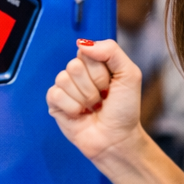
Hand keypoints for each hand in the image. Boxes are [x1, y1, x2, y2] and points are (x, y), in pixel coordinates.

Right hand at [46, 38, 144, 166]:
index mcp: (95, 63)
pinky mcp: (54, 103)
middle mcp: (78, 73)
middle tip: (101, 99)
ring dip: (83, 99)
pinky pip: (56, 94)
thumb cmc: (124, 110)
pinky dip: (72, 107)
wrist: (117, 140)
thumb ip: (111, 51)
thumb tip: (82, 44)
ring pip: (64, 79)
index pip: (86, 52)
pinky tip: (80, 114)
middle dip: (92, 86)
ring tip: (92, 108)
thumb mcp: (129, 75)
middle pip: (74, 66)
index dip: (100, 71)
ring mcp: (65, 88)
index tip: (110, 85)